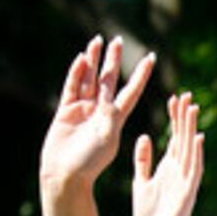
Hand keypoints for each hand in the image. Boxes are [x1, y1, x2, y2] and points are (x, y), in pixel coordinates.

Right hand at [41, 36, 155, 193]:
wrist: (65, 174)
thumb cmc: (89, 163)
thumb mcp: (106, 141)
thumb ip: (110, 120)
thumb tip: (113, 105)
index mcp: (116, 119)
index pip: (132, 91)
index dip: (141, 74)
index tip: (151, 58)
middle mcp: (100, 111)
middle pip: (108, 80)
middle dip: (113, 61)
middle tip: (118, 40)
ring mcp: (82, 110)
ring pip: (89, 79)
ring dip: (93, 60)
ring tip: (98, 41)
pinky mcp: (66, 111)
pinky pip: (71, 87)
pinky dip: (75, 73)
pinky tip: (81, 58)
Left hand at [128, 92, 204, 215]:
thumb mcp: (141, 182)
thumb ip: (143, 160)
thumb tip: (144, 137)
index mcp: (168, 167)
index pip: (173, 137)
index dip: (174, 118)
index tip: (173, 98)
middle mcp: (179, 171)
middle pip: (183, 138)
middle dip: (184, 117)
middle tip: (186, 94)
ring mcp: (185, 180)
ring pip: (190, 149)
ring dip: (191, 129)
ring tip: (192, 108)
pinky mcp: (188, 192)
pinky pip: (194, 169)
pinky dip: (196, 154)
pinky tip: (196, 138)